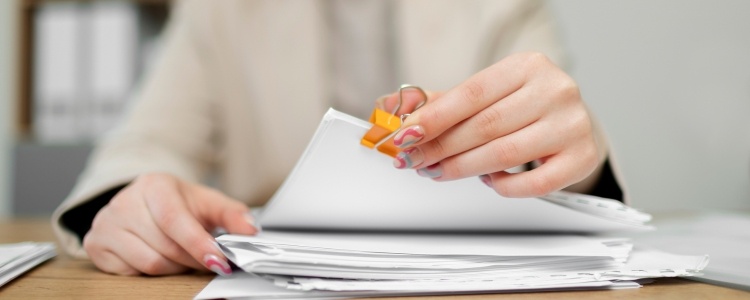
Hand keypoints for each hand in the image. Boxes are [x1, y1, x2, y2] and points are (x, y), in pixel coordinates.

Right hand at [83, 173, 257, 275]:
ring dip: (174, 267)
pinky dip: (151, 272)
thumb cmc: (178, 203)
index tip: (219, 261)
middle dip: (192, 259)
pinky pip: (130, 272)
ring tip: (183, 256)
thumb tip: (250, 230)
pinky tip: (160, 256)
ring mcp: (106, 223)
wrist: (143, 200)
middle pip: (165, 246)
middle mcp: (124, 202)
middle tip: (207, 259)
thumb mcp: (207, 202)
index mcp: (153, 185)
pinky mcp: (96, 244)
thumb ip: (232, 214)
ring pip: (149, 262)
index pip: (174, 220)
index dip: (198, 244)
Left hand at [378, 52, 606, 197]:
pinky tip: (488, 180)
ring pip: (504, 155)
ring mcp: (572, 124)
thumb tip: (392, 109)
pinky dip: (503, 186)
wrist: (572, 121)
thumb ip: (441, 103)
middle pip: (484, 126)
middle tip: (414, 159)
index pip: (471, 94)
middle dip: (441, 147)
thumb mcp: (485, 95)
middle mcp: (555, 90)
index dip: (433, 118)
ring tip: (440, 171)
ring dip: (463, 168)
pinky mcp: (582, 157)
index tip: (405, 135)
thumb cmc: (523, 107)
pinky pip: (534, 183)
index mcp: (528, 66)